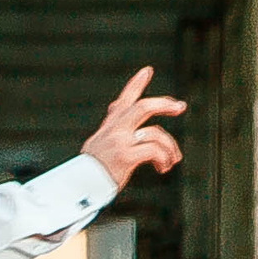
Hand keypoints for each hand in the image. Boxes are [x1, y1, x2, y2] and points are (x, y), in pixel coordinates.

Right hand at [81, 67, 186, 187]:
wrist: (78, 188)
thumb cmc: (89, 172)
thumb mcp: (96, 143)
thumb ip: (111, 126)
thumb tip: (115, 106)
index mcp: (109, 128)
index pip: (123, 101)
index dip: (136, 84)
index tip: (147, 71)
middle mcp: (114, 131)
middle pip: (143, 107)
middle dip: (164, 105)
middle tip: (180, 107)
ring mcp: (120, 142)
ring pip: (155, 133)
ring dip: (169, 147)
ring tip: (172, 160)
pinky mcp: (126, 157)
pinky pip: (154, 151)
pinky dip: (163, 159)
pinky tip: (162, 168)